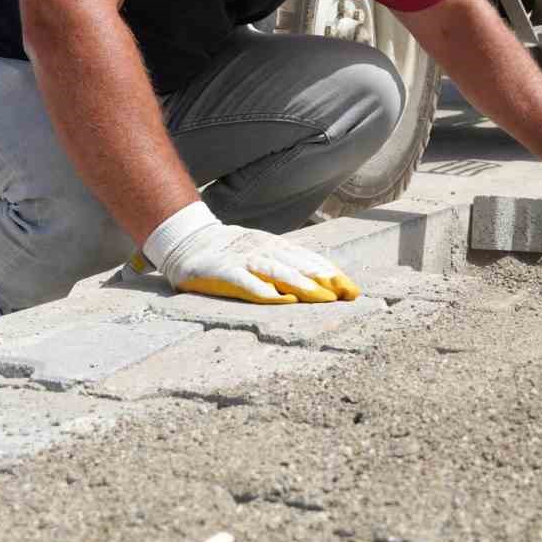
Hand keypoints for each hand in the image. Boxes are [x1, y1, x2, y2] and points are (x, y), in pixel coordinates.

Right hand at [135, 202, 359, 304]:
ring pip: (280, 274)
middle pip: (300, 266)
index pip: (310, 260)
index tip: (352, 290)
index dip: (332, 274)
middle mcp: (264, 251)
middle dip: (327, 281)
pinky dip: (266, 293)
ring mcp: (244, 261)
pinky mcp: (225, 274)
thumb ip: (286, 263)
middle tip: (348, 294)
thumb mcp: (262, 251)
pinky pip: (248, 284)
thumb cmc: (231, 252)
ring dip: (305, 286)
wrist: (188, 240)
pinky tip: (282, 300)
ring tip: (325, 298)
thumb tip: (320, 280)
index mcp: (275, 247)